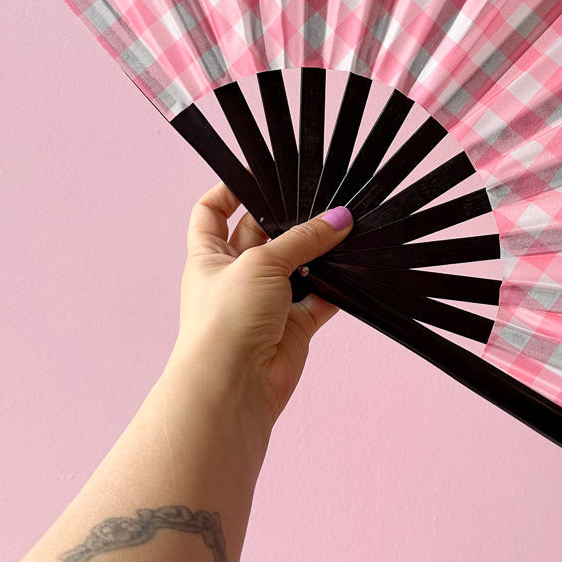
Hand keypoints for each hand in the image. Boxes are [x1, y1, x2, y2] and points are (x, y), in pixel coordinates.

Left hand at [171, 180, 353, 438]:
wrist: (233, 386)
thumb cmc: (224, 322)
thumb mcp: (261, 263)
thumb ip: (302, 239)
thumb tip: (338, 219)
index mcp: (209, 257)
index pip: (211, 213)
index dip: (229, 191)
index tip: (258, 175)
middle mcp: (235, 277)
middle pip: (263, 235)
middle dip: (289, 221)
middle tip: (318, 200)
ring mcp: (265, 302)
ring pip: (297, 267)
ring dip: (317, 253)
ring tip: (343, 228)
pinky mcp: (293, 326)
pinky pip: (319, 298)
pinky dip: (335, 287)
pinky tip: (353, 268)